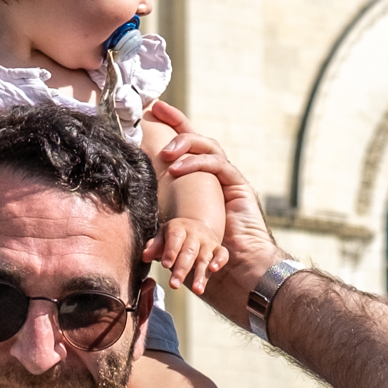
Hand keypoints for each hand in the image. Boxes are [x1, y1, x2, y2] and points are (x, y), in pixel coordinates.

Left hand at [146, 102, 279, 325]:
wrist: (244, 277)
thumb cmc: (213, 264)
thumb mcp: (182, 248)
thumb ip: (166, 242)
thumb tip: (143, 249)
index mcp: (199, 187)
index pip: (184, 151)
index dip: (170, 128)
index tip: (151, 110)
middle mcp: (215, 179)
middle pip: (197, 139)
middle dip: (176, 122)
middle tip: (155, 113)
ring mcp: (228, 180)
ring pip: (209, 146)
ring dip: (185, 142)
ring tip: (165, 154)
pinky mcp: (239, 185)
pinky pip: (219, 164)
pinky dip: (198, 162)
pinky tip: (178, 168)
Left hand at [150, 215, 232, 296]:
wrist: (196, 227)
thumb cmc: (174, 237)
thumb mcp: (162, 237)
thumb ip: (154, 247)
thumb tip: (145, 257)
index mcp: (178, 228)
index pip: (175, 238)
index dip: (171, 251)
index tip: (166, 265)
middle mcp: (195, 234)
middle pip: (188, 252)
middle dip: (181, 269)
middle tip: (174, 285)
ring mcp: (208, 242)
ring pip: (204, 258)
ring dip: (200, 274)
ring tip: (196, 290)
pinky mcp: (218, 248)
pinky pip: (222, 254)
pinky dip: (219, 261)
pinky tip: (214, 270)